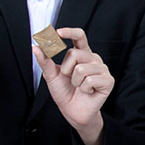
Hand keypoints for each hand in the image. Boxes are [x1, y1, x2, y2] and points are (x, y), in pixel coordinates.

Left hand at [33, 27, 113, 144]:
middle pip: (75, 53)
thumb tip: (35, 46)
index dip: (70, 32)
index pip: (79, 36)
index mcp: (82, 54)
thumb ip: (45, 60)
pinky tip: (88, 91)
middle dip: (66, 69)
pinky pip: (90, 80)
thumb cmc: (65, 92)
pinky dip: (84, 89)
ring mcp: (102, 69)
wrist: (73, 112)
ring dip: (75, 81)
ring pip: (81, 69)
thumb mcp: (51, 75)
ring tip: (79, 86)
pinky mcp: (108, 81)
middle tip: (69, 79)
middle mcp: (94, 58)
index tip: (57, 32)